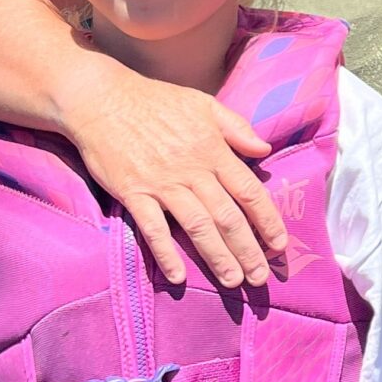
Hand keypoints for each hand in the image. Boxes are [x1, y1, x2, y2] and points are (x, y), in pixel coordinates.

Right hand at [65, 70, 284, 286]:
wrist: (102, 100)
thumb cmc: (155, 101)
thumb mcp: (203, 104)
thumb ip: (236, 128)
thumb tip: (264, 149)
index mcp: (213, 150)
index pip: (249, 191)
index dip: (267, 220)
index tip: (279, 244)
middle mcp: (192, 170)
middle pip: (227, 216)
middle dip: (248, 249)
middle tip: (260, 277)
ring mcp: (162, 183)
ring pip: (197, 226)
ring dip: (217, 257)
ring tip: (233, 281)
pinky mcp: (133, 193)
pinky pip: (153, 228)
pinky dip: (166, 253)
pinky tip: (178, 276)